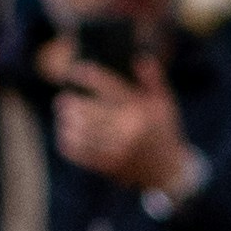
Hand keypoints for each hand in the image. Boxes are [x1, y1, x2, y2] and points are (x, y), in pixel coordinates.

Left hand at [51, 48, 192, 197]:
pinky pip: (83, 154)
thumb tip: (139, 58)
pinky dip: (69, 144)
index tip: (74, 70)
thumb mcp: (165, 104)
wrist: (168, 171)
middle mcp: (129, 129)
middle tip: (62, 100)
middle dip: (72, 104)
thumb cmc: (164, 132)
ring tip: (62, 116)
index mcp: (140, 110)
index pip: (109, 87)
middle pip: (91, 111)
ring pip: (83, 133)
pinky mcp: (110, 165)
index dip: (89, 76)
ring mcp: (118, 149)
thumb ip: (153, 80)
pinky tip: (65, 135)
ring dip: (67, 123)